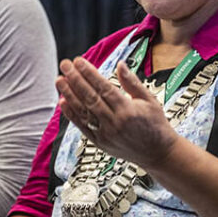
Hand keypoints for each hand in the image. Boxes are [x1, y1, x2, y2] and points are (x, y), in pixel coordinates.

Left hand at [56, 58, 179, 169]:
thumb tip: (120, 64)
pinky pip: (82, 127)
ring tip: (59, 80)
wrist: (158, 155)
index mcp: (128, 110)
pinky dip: (71, 114)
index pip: (103, 87)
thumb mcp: (150, 100)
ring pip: (83, 111)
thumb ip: (132, 83)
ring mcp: (106, 134)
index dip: (89, 73)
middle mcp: (115, 122)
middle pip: (90, 97)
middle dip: (75, 79)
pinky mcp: (100, 143)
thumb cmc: (156, 124)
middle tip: (64, 64)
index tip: (78, 61)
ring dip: (69, 94)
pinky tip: (62, 101)